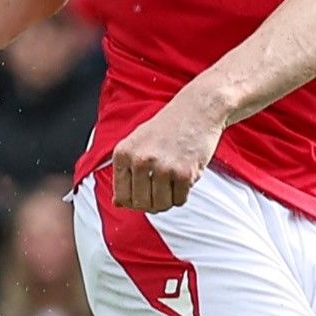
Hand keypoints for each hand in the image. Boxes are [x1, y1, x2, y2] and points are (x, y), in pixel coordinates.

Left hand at [108, 100, 224, 211]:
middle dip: (151, 203)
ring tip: (172, 186)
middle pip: (141, 204)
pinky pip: (180, 200)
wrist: (198, 110)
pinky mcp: (185, 173)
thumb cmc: (167, 126)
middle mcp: (140, 160)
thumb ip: (125, 172)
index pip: (122, 196)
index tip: (143, 196)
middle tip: (160, 192)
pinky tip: (183, 180)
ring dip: (168, 201)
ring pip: (161, 205)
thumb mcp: (137, 143)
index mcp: (124, 153)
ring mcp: (163, 167)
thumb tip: (118, 203)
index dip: (133, 202)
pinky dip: (182, 195)